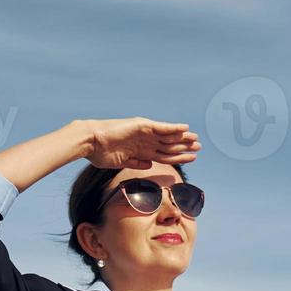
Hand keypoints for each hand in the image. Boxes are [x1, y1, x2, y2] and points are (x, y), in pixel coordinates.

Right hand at [83, 117, 200, 169]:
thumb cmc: (101, 153)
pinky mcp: (142, 126)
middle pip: (169, 145)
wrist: (91, 142)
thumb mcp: (123, 162)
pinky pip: (161, 127)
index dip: (179, 157)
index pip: (164, 154)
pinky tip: (185, 128)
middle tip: (199, 147)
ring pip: (168, 137)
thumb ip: (136, 163)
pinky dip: (173, 128)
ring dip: (183, 139)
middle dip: (185, 147)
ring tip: (197, 140)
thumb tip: (150, 165)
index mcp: (141, 150)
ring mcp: (144, 133)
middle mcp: (145, 141)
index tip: (192, 158)